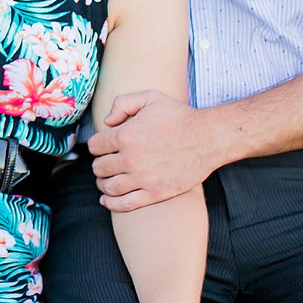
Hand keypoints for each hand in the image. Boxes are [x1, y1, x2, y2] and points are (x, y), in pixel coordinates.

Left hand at [87, 91, 216, 211]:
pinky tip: (107, 200)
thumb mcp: (150, 98)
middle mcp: (130, 159)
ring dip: (103, 184)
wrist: (207, 138)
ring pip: (108, 187)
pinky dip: (111, 204)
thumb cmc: (179, 116)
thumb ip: (122, 103)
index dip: (97, 145)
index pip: (94, 146)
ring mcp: (143, 178)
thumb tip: (107, 122)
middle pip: (99, 168)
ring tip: (106, 180)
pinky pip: (125, 204)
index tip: (103, 146)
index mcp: (125, 135)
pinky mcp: (155, 193)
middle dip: (99, 165)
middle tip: (105, 163)